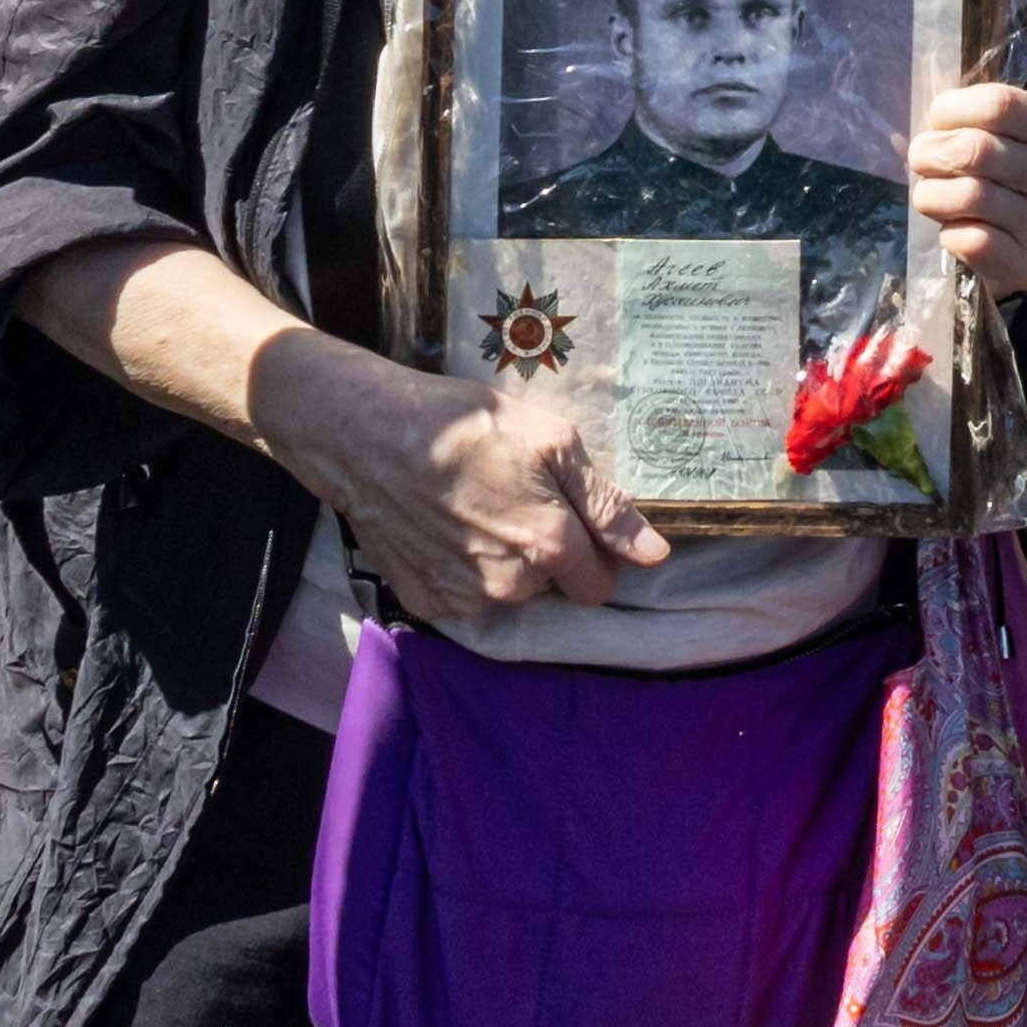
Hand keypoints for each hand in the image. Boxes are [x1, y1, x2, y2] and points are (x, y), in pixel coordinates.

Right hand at [257, 335, 662, 611]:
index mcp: (550, 546)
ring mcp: (464, 600)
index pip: (599, 584)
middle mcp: (511, 586)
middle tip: (515, 499)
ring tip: (476, 507)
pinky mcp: (425, 601)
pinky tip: (444, 526)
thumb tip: (656, 554)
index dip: (593, 552)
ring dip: (505, 561)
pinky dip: (463, 569)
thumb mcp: (553, 441)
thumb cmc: (468, 425)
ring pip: (509, 593)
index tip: (571, 518)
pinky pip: (466, 596)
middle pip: (552, 587)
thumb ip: (607, 506)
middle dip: (547, 552)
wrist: (370, 436)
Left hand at [911, 78, 1026, 298]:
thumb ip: (966, 118)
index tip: (938, 123)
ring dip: (932, 196)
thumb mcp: (992, 133)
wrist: (1015, 248)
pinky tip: (955, 231)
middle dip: (930, 153)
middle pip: (977, 150)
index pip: (999, 106)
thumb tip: (934, 123)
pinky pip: (972, 241)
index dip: (953, 111)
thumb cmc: (994, 176)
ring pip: (970, 196)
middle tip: (921, 161)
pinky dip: (949, 234)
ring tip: (932, 197)